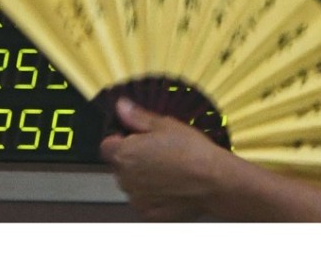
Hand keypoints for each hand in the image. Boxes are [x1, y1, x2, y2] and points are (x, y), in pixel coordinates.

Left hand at [99, 98, 230, 221]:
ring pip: (132, 184)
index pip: (106, 146)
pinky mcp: (149, 214)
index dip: (120, 140)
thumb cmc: (192, 152)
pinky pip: (144, 201)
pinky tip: (171, 185)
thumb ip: (137, 117)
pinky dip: (153, 195)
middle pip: (120, 166)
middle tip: (158, 152)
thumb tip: (121, 107)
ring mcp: (137, 198)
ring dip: (142, 178)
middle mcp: (125, 178)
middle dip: (133, 158)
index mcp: (125, 153)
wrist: (214, 181)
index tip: (134, 138)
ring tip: (168, 169)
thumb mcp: (165, 124)